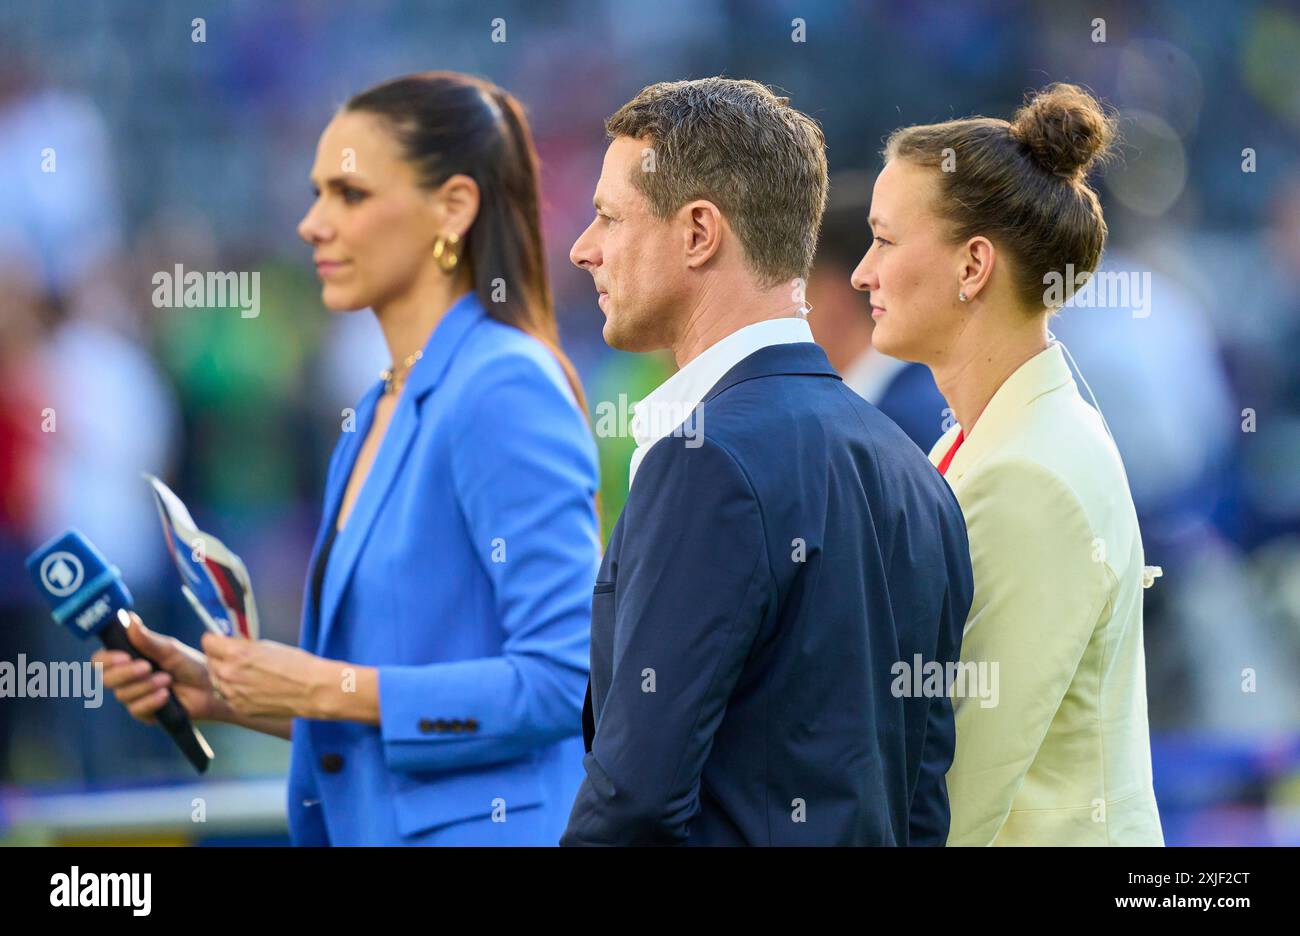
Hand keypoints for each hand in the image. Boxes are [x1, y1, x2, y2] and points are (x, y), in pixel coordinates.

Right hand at [92, 612, 225, 723]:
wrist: (211, 687)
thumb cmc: (190, 664)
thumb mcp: (170, 649)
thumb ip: (148, 640)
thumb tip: (129, 620)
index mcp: (130, 658)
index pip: (102, 660)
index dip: (106, 659)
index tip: (123, 656)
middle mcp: (127, 678)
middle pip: (107, 679)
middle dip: (126, 673)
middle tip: (147, 667)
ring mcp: (135, 697)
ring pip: (123, 695)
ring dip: (146, 686)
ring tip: (167, 679)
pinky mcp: (145, 713)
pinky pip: (137, 710)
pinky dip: (152, 700)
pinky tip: (166, 695)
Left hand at [202, 633, 331, 719]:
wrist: (312, 690)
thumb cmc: (297, 665)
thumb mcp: (268, 645)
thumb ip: (244, 646)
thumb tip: (231, 646)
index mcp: (237, 653)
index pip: (208, 642)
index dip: (215, 640)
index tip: (218, 641)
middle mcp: (230, 674)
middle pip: (210, 661)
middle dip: (219, 657)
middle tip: (233, 657)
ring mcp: (233, 694)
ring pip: (216, 680)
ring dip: (224, 675)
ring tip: (243, 673)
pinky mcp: (240, 708)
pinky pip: (226, 696)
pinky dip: (233, 691)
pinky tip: (249, 687)